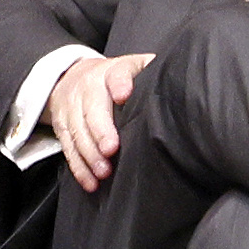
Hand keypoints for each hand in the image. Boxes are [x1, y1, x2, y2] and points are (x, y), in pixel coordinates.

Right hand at [54, 50, 150, 180]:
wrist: (71, 76)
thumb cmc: (114, 78)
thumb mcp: (133, 67)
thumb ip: (153, 73)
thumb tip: (186, 85)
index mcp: (112, 72)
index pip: (117, 74)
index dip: (120, 83)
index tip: (124, 96)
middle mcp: (89, 87)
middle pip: (93, 108)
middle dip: (101, 130)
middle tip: (111, 149)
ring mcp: (72, 107)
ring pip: (79, 131)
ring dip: (90, 154)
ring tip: (104, 171)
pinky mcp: (62, 126)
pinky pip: (69, 148)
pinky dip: (79, 167)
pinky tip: (90, 182)